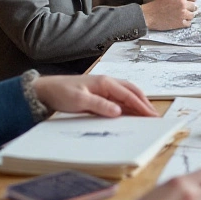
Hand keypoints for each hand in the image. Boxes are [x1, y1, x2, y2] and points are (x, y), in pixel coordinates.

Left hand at [32, 74, 157, 116]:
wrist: (45, 91)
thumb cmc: (61, 93)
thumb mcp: (79, 100)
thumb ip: (100, 105)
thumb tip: (119, 111)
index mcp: (105, 82)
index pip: (128, 94)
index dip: (141, 105)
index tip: (152, 116)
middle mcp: (107, 83)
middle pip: (132, 92)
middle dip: (144, 103)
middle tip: (155, 116)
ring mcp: (104, 88)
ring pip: (127, 95)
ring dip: (138, 104)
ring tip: (147, 116)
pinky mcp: (99, 95)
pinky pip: (118, 100)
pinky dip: (128, 106)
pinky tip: (131, 114)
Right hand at [141, 0, 197, 29]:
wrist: (148, 15)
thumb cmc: (155, 5)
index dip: (191, 0)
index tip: (190, 2)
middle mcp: (182, 4)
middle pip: (194, 6)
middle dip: (189, 8)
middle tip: (184, 10)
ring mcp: (182, 14)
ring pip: (192, 15)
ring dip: (188, 16)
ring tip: (180, 16)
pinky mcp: (180, 23)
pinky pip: (189, 23)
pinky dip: (185, 23)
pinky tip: (179, 21)